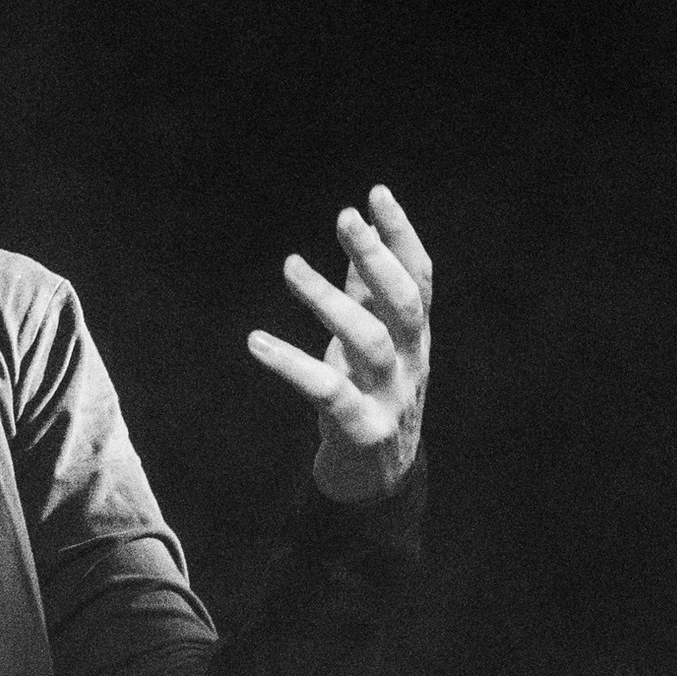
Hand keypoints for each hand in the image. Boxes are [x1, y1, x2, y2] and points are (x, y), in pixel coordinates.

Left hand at [247, 185, 432, 501]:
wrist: (377, 481)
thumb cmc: (370, 397)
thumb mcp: (372, 342)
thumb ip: (366, 294)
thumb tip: (358, 234)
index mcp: (415, 337)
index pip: (419, 278)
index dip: (401, 236)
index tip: (375, 194)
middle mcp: (411, 362)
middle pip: (405, 303)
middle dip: (377, 258)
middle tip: (345, 218)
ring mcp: (390, 398)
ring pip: (369, 342)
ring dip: (329, 300)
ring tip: (291, 266)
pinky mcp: (362, 431)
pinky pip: (328, 393)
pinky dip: (292, 365)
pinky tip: (256, 342)